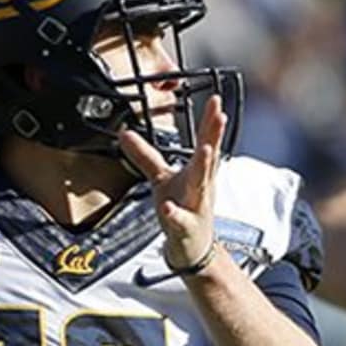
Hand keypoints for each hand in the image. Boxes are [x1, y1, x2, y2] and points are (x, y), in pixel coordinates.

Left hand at [118, 95, 226, 270]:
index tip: (216, 99)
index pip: (206, 141)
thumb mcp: (161, 178)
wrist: (192, 246)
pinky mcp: (186, 227)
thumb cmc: (182, 207)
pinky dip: (175, 214)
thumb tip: (124, 133)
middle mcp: (201, 185)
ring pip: (201, 185)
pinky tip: (169, 207)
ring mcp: (196, 206)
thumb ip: (145, 156)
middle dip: (214, 136)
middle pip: (209, 157)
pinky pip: (180, 220)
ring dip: (205, 167)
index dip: (210, 120)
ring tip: (206, 150)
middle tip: (220, 115)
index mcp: (197, 171)